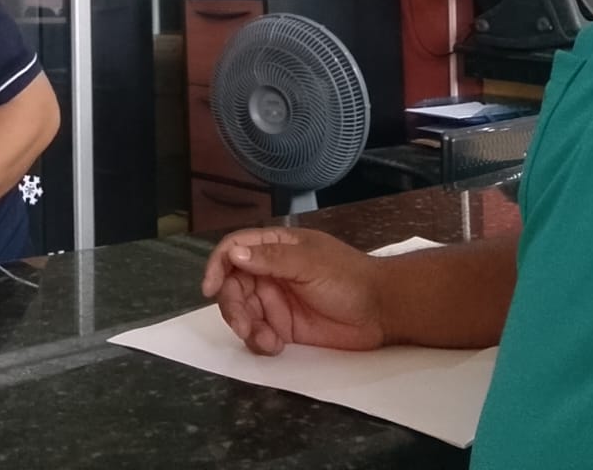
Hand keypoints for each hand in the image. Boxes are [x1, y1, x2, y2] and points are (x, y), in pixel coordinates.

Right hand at [201, 227, 388, 355]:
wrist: (382, 311)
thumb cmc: (349, 277)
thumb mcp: (310, 263)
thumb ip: (272, 258)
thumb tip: (235, 255)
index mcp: (275, 246)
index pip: (235, 250)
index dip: (217, 266)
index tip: (210, 288)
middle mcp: (270, 272)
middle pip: (232, 285)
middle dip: (232, 306)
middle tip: (243, 325)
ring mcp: (275, 300)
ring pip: (242, 311)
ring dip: (245, 327)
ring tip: (265, 340)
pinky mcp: (283, 327)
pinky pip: (258, 333)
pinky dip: (259, 341)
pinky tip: (274, 346)